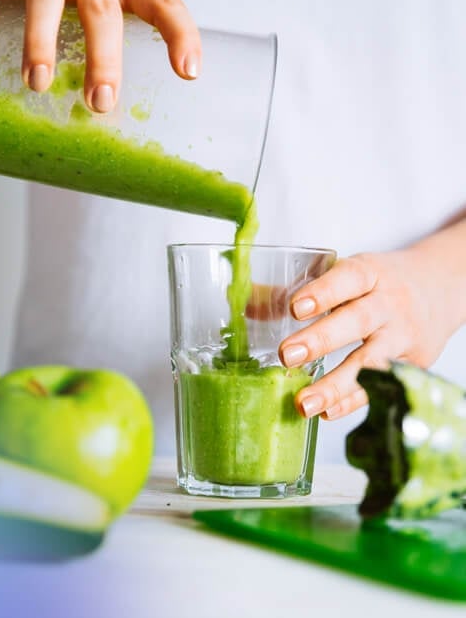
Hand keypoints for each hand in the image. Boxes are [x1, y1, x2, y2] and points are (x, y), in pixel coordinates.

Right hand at [0, 0, 200, 111]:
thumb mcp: (106, 11)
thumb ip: (109, 54)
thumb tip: (105, 141)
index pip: (164, 4)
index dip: (181, 35)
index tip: (189, 73)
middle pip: (102, 12)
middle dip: (102, 58)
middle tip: (99, 101)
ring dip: (40, 41)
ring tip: (35, 83)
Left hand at [277, 248, 458, 420]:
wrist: (442, 289)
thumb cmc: (379, 282)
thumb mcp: (347, 275)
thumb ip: (297, 289)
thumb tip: (244, 300)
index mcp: (370, 273)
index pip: (348, 279)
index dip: (322, 292)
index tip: (295, 308)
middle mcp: (390, 303)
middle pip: (357, 321)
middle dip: (321, 340)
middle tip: (286, 356)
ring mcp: (404, 336)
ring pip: (372, 361)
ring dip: (336, 385)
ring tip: (303, 403)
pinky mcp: (414, 364)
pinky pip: (382, 387)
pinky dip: (354, 401)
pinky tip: (327, 413)